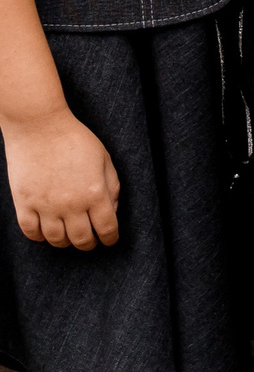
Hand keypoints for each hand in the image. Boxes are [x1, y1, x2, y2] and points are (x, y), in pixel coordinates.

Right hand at [3, 110, 119, 248]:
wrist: (40, 126)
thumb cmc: (75, 139)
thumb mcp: (104, 159)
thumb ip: (111, 186)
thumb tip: (111, 210)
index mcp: (95, 193)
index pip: (106, 228)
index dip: (110, 238)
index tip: (110, 240)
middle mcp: (71, 204)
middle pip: (81, 239)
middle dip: (88, 244)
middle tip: (90, 242)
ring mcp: (45, 205)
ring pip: (56, 239)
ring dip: (65, 242)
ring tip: (68, 237)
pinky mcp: (24, 202)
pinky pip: (30, 231)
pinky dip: (39, 237)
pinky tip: (45, 233)